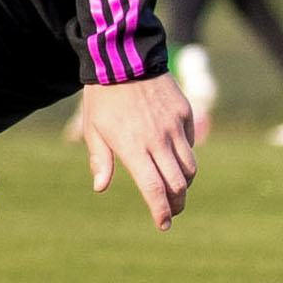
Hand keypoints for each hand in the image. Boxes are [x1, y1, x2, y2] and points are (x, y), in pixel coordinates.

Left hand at [76, 74, 197, 227]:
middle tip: (170, 211)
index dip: (160, 210)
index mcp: (133, 147)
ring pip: (190, 167)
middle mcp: (158, 140)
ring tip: (175, 191)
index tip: (163, 224)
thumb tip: (101, 187)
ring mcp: (174, 127)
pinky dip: (185, 158)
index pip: (153, 188)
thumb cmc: (102, 97)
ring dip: (184, 184)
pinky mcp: (184, 115)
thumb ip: (100, 159)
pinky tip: (175, 160)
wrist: (123, 58)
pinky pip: (190, 144)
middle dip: (176, 203)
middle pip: (178, 184)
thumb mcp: (92, 128)